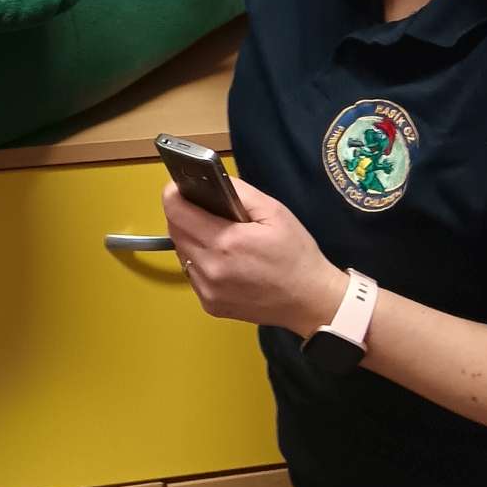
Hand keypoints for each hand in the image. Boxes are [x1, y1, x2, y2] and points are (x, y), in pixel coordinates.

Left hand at [163, 177, 345, 337]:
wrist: (311, 301)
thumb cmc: (296, 254)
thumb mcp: (274, 212)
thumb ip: (238, 192)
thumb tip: (210, 181)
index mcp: (226, 243)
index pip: (176, 211)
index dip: (175, 193)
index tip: (181, 187)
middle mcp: (210, 269)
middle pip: (174, 230)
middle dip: (184, 214)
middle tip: (204, 208)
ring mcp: (207, 290)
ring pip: (181, 252)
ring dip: (191, 238)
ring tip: (216, 233)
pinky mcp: (209, 305)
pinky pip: (191, 273)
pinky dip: (199, 261)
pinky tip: (222, 258)